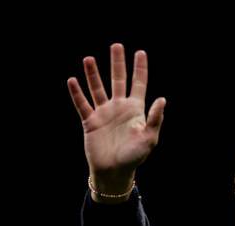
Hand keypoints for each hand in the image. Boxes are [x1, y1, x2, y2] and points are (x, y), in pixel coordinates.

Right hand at [67, 43, 165, 197]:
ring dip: (93, 74)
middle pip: (117, 80)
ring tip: (89, 58)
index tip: (140, 52)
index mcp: (135, 110)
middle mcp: (119, 108)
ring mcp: (104, 113)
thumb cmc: (134, 157)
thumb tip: (162, 99)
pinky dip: (77, 93)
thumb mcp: (149, 138)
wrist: (114, 172)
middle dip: (117, 63)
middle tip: (116, 45)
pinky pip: (82, 104)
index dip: (140, 68)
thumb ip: (155, 118)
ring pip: (97, 88)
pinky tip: (72, 80)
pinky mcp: (90, 122)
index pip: (138, 84)